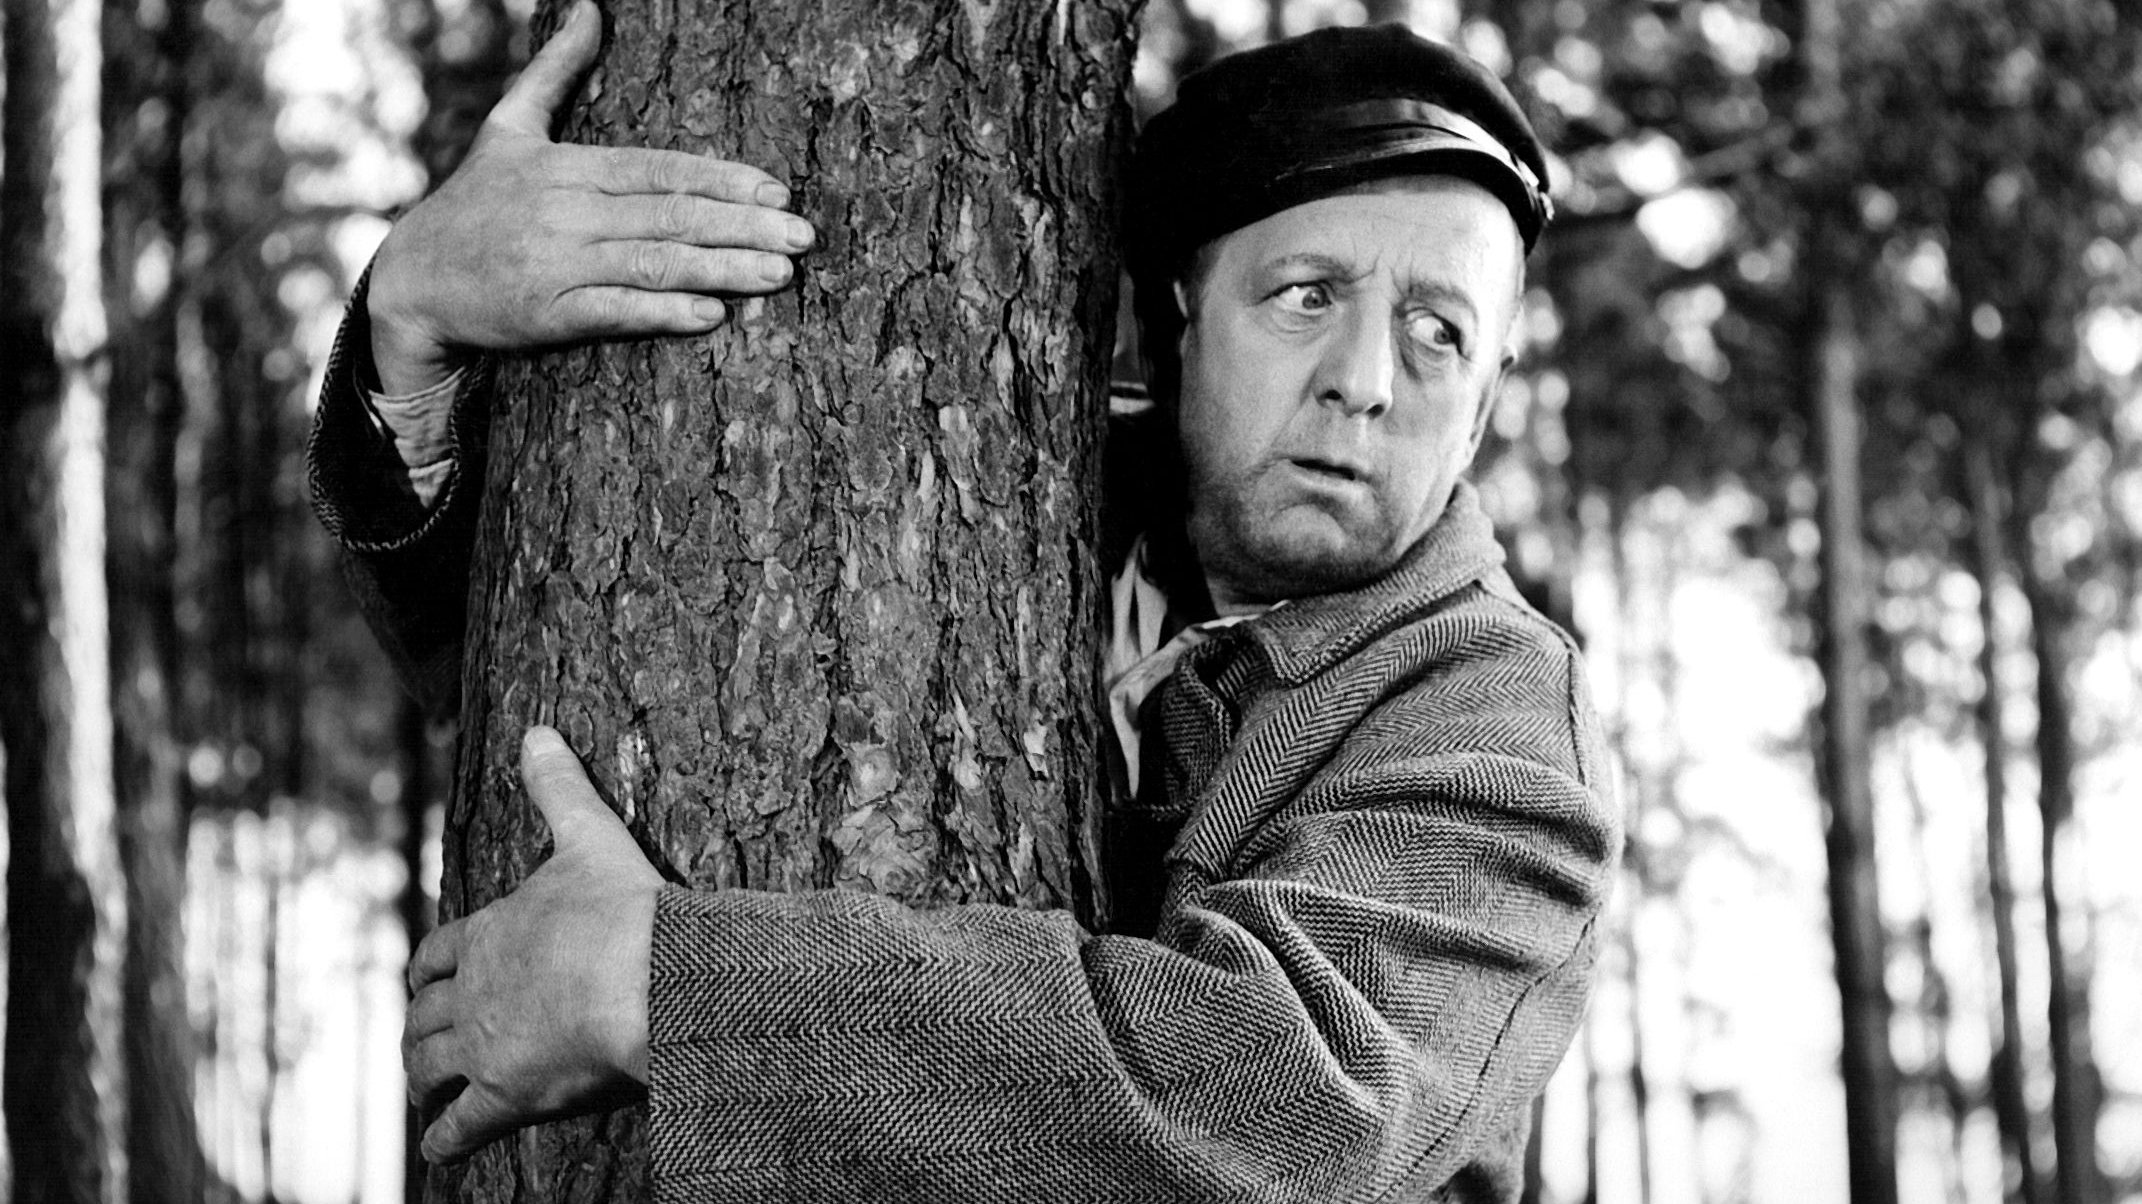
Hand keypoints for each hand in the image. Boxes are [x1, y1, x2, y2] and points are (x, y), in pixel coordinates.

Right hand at [367, 0, 815, 393]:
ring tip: (779, 274)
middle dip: (743, 226)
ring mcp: (556, 263)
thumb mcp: (509, 129)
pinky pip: (614, 311)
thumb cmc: (474, 204)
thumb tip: (588, 6)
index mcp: (567, 167)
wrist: (411, 281)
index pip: (659, 170)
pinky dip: (663, 312)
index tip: (776, 191)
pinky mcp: (545, 314)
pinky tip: (711, 314)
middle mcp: (565, 211)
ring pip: (654, 263)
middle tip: (804, 237)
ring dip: (723, 269)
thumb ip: (555, 71)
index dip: (721, 180)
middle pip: (670, 216)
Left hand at [402, 725, 664, 1164]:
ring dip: (421, 1079)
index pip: (440, 951)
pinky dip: (445, 1140)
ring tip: (422, 1091)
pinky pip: (463, 1125)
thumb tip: (537, 730)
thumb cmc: (624, 908)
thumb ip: (559, 787)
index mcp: (492, 930)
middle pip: (424, 1012)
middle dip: (418, 1027)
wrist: (647, 976)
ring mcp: (485, 1044)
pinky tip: (438, 1149)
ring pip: (429, 1066)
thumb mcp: (591, 835)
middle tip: (417, 1042)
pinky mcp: (507, 1093)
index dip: (429, 966)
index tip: (421, 977)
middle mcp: (474, 989)